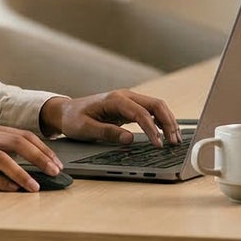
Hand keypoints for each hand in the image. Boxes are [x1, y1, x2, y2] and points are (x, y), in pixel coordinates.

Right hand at [0, 123, 64, 191]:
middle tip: (55, 172)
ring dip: (22, 173)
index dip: (43, 149)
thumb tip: (30, 166)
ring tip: (34, 186)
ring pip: (2, 157)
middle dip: (40, 158)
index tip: (57, 163)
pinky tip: (10, 189)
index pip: (23, 135)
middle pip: (17, 142)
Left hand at [39, 90, 180, 145]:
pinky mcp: (129, 107)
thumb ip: (108, 133)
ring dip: (168, 122)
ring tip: (175, 140)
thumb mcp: (86, 129)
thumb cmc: (73, 119)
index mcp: (115, 99)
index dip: (152, 129)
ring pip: (156, 107)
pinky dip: (161, 122)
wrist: (65, 111)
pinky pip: (150, 112)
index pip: (141, 113)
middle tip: (174, 142)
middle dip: (168, 123)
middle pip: (156, 105)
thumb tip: (129, 139)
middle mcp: (125, 96)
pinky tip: (166, 134)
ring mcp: (128, 100)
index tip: (158, 144)